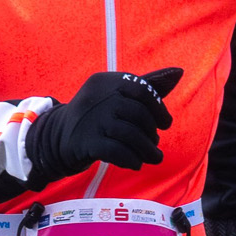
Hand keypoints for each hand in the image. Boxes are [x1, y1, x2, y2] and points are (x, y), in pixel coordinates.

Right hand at [26, 67, 181, 182]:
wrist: (58, 137)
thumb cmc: (97, 116)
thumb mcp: (116, 96)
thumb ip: (146, 86)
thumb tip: (177, 72)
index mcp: (105, 81)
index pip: (142, 90)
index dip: (159, 108)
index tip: (165, 124)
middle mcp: (97, 97)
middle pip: (138, 114)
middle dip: (152, 133)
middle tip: (155, 146)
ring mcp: (91, 119)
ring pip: (130, 135)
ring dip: (147, 150)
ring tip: (153, 158)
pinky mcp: (85, 142)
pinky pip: (117, 151)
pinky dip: (131, 159)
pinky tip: (135, 163)